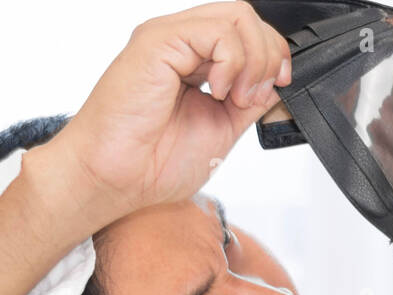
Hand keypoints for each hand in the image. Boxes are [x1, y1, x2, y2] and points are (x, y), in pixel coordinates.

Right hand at [45, 2, 290, 223]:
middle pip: (245, 17)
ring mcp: (169, 38)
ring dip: (253, 60)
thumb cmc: (150, 164)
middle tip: (255, 97)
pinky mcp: (158, 41)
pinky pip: (217, 32)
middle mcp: (180, 44)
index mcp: (191, 61)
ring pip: (237, 17)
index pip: (245, 32)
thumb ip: (249, 101)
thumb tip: (274, 83)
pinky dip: (232, 63)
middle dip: (268, 55)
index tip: (276, 87)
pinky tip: (219, 92)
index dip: (271, 54)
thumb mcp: (221, 128)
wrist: (115, 179)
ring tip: (237, 98)